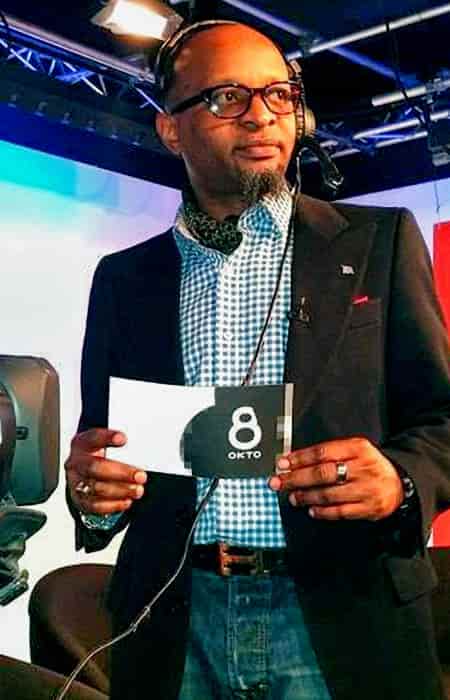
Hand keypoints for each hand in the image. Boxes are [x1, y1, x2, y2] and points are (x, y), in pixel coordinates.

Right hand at [65, 428, 146, 514]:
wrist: (85, 474)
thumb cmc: (101, 457)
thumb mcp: (107, 446)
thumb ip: (120, 448)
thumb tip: (143, 451)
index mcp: (82, 444)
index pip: (93, 438)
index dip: (107, 438)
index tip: (123, 439)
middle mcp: (76, 463)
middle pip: (94, 467)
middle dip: (121, 472)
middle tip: (141, 476)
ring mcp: (75, 482)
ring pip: (96, 488)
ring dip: (121, 491)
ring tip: (138, 490)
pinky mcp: (79, 500)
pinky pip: (94, 505)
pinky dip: (113, 505)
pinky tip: (127, 501)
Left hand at [269, 437, 403, 520]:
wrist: (401, 482)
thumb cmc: (369, 465)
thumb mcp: (354, 450)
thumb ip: (328, 454)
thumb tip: (294, 461)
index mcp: (358, 448)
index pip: (322, 452)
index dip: (299, 459)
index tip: (282, 463)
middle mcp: (363, 467)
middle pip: (322, 473)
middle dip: (296, 478)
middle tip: (279, 482)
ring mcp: (367, 489)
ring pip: (329, 494)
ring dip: (306, 496)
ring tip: (293, 496)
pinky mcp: (370, 508)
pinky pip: (341, 512)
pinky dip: (323, 511)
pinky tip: (311, 509)